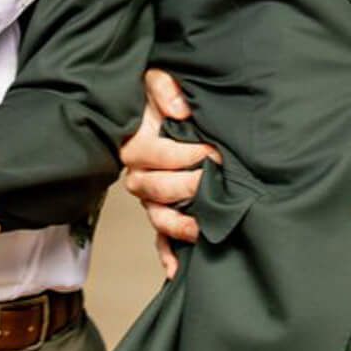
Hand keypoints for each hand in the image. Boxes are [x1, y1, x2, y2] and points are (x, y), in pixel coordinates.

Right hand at [124, 69, 215, 280]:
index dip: (181, 154)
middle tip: (214, 179)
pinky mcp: (160, 211)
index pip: (153, 154)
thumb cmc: (161, 97)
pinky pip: (159, 238)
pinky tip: (176, 270)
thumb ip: (164, 88)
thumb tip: (179, 110)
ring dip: (178, 224)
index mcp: (135, 142)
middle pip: (154, 188)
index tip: (210, 151)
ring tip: (201, 227)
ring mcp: (149, 197)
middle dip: (187, 185)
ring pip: (156, 216)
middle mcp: (138, 173)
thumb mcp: (157, 80)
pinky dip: (167, 254)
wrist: (163, 109)